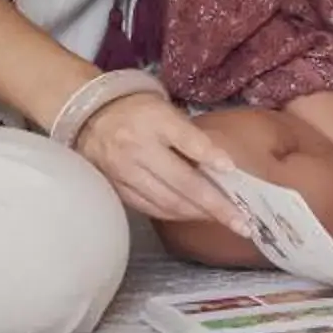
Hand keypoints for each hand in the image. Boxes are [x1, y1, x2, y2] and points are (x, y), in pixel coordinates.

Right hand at [74, 92, 246, 228]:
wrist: (91, 116)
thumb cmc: (139, 111)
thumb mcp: (166, 110)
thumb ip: (190, 136)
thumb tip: (222, 168)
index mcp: (155, 119)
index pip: (187, 139)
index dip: (210, 154)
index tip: (232, 170)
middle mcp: (138, 146)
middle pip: (182, 181)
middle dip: (216, 205)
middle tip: (242, 222)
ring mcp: (125, 170)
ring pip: (168, 201)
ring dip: (198, 214)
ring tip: (223, 220)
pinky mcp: (117, 188)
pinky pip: (151, 208)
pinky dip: (175, 215)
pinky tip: (193, 216)